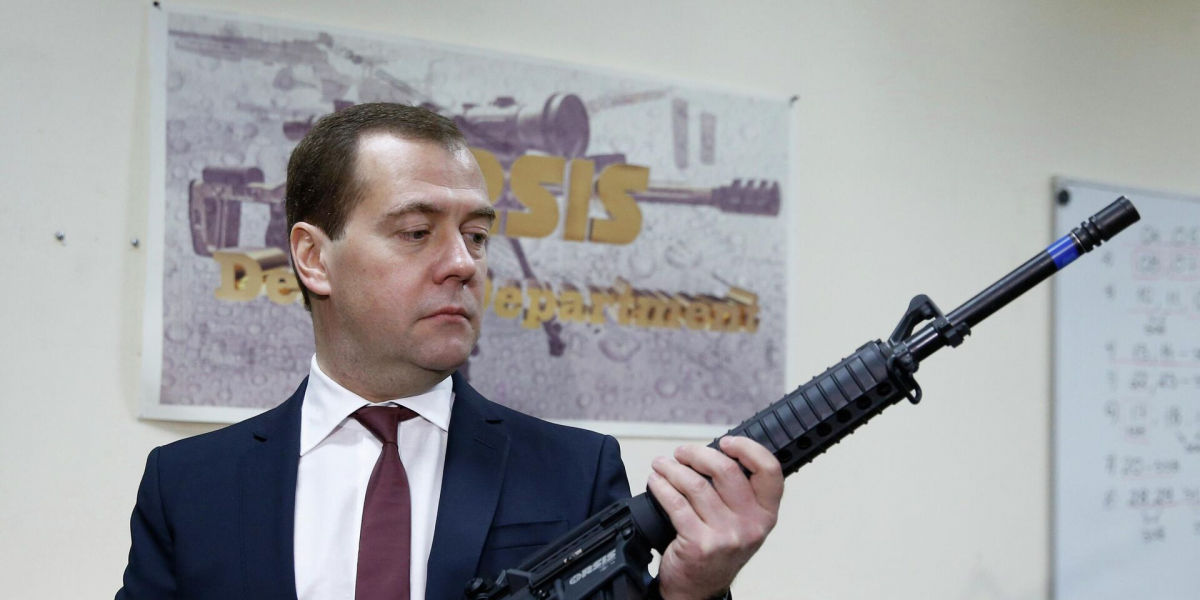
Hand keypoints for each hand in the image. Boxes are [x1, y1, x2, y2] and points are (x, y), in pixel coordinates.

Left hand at [646, 436, 782, 599]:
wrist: (699, 589)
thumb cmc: (717, 549)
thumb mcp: (741, 523)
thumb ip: (737, 493)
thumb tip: (710, 453)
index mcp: (765, 514)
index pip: (769, 471)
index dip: (748, 448)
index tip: (726, 442)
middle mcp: (751, 525)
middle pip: (726, 470)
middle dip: (697, 454)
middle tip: (681, 452)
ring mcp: (726, 536)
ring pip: (696, 485)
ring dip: (673, 468)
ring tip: (661, 464)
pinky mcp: (700, 543)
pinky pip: (676, 504)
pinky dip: (661, 487)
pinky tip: (655, 482)